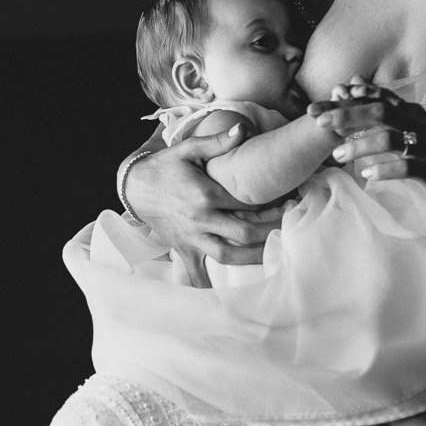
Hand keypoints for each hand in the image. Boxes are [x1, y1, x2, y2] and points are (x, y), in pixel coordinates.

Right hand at [124, 123, 283, 272]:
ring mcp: (191, 238)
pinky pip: (197, 273)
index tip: (290, 201)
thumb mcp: (187, 149)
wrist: (134, 186)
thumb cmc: (164, 166)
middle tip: (290, 225)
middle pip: (244, 232)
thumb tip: (243, 128)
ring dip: (254, 257)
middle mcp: (200, 219)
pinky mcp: (183, 249)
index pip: (247, 203)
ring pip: (228, 255)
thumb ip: (217, 142)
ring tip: (276, 252)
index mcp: (204, 194)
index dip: (272, 203)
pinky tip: (229, 298)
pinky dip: (211, 285)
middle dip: (271, 230)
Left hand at [307, 76, 425, 216]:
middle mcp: (418, 124)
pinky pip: (407, 167)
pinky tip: (367, 175)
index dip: (344, 101)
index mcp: (410, 112)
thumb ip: (379, 105)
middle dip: (347, 115)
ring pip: (391, 139)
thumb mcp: (405, 126)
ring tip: (338, 156)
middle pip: (380, 112)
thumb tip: (351, 81)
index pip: (374, 99)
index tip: (315, 108)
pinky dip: (385, 170)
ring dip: (360, 146)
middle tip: (320, 123)